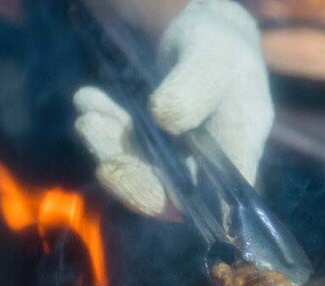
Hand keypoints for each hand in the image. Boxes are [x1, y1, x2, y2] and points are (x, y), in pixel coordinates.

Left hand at [74, 0, 273, 218]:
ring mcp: (172, 167)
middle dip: (120, 165)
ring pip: (134, 171)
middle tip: (88, 125)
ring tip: (86, 105)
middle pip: (159, 192)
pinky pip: (121, 151)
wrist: (204, 44)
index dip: (164, 200)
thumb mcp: (215, 57)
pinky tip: (88, 98)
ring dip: (104, 144)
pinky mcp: (146, 155)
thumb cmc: (221, 50)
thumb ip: (198, 86)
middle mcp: (204, 172)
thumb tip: (165, 117)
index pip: (208, 202)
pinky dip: (101, 126)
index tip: (125, 177)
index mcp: (237, 155)